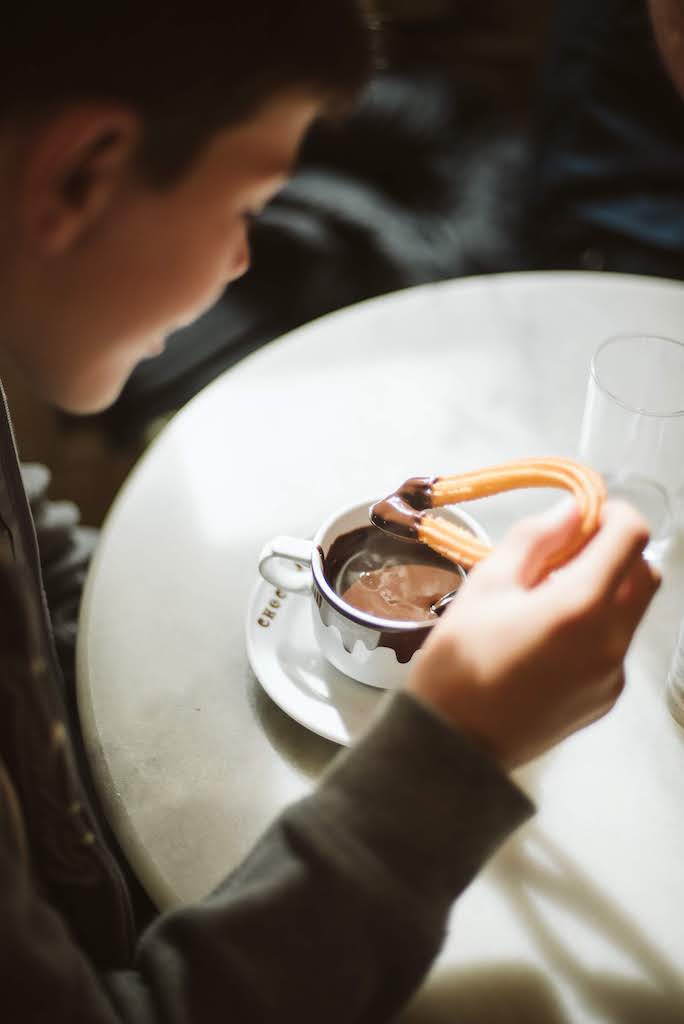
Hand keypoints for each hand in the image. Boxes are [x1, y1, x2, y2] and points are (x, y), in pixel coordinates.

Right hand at [406, 500, 660, 768]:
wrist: (452, 745)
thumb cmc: (459, 660)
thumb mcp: (486, 585)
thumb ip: (535, 539)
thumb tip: (572, 509)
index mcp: (581, 605)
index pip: (632, 536)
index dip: (611, 514)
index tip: (581, 517)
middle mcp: (611, 639)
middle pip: (644, 573)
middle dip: (614, 552)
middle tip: (564, 555)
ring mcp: (614, 673)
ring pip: (632, 610)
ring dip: (606, 589)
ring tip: (548, 600)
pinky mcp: (607, 697)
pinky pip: (615, 645)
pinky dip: (596, 627)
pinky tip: (548, 640)